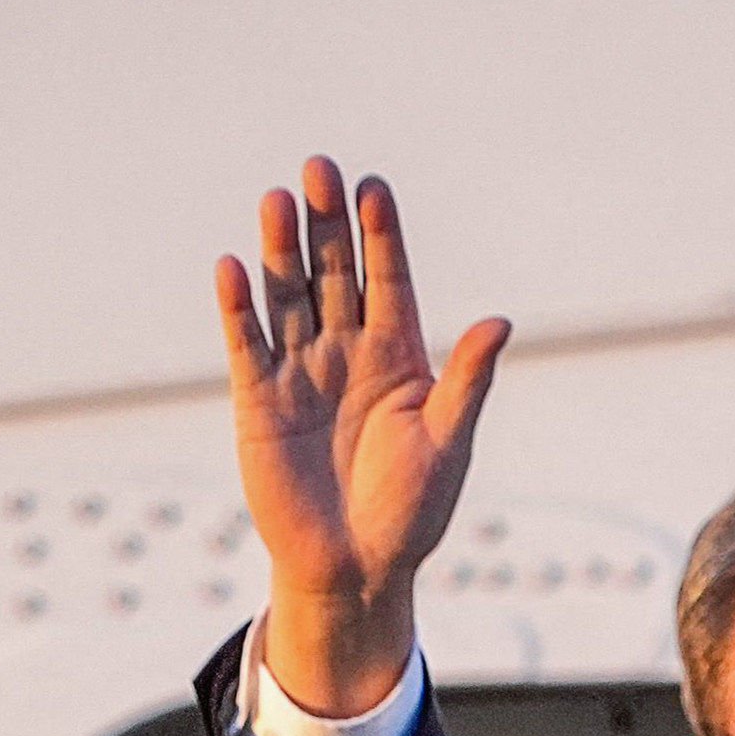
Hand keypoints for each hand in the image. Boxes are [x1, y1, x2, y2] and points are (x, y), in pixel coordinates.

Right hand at [212, 159, 509, 718]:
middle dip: (327, 223)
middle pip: (334, 272)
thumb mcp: (449, 441)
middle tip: (319, 168)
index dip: (381, 235)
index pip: (389, 279)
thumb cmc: (412, 510)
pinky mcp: (258, 400)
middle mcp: (346, 352)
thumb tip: (501, 322)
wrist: (357, 567)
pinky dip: (239, 308)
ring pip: (288, 296)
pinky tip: (234, 267)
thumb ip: (468, 380)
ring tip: (278, 200)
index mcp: (397, 356)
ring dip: (281, 251)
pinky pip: (248, 344)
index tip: (374, 188)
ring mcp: (301, 372)